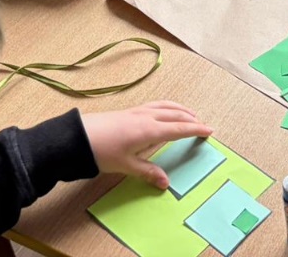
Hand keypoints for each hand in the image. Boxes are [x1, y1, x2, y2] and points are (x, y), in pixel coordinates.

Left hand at [81, 102, 212, 188]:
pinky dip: (168, 106)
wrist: (77, 137)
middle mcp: (147, 117)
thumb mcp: (126, 166)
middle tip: (203, 125)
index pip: (179, 128)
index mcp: (150, 130)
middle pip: (176, 114)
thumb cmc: (102, 152)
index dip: (196, 129)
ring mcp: (138, 111)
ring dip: (181, 110)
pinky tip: (165, 111)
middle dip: (191, 119)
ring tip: (190, 115)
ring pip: (166, 107)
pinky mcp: (130, 111)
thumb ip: (148, 172)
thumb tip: (166, 183)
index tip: (209, 130)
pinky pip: (156, 105)